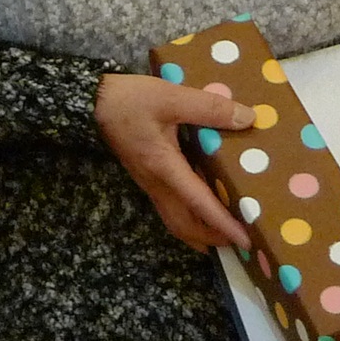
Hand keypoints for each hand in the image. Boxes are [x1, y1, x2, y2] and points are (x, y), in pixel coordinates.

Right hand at [95, 73, 255, 251]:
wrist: (92, 102)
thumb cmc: (130, 100)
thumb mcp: (173, 97)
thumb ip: (210, 108)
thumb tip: (247, 118)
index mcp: (164, 168)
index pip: (198, 204)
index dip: (222, 223)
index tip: (244, 240)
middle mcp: (156, 183)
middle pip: (183, 224)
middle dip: (211, 238)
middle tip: (238, 243)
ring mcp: (148, 181)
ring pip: (175, 218)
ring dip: (198, 230)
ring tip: (224, 232)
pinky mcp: (146, 174)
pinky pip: (170, 204)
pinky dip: (189, 213)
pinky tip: (203, 202)